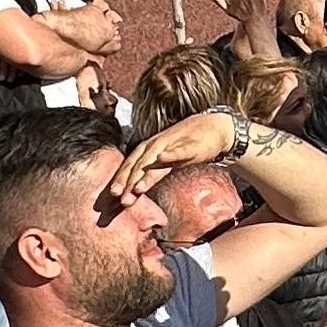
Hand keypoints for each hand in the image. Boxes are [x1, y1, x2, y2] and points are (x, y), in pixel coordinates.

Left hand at [110, 109, 242, 200]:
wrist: (214, 127)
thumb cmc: (187, 145)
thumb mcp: (166, 159)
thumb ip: (152, 171)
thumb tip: (134, 189)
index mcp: (149, 148)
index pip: (131, 164)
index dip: (121, 178)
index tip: (112, 196)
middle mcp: (157, 144)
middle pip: (139, 163)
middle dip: (128, 181)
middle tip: (120, 198)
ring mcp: (173, 143)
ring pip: (155, 159)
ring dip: (145, 174)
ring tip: (137, 188)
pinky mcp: (191, 144)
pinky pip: (180, 150)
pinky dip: (171, 154)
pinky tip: (163, 158)